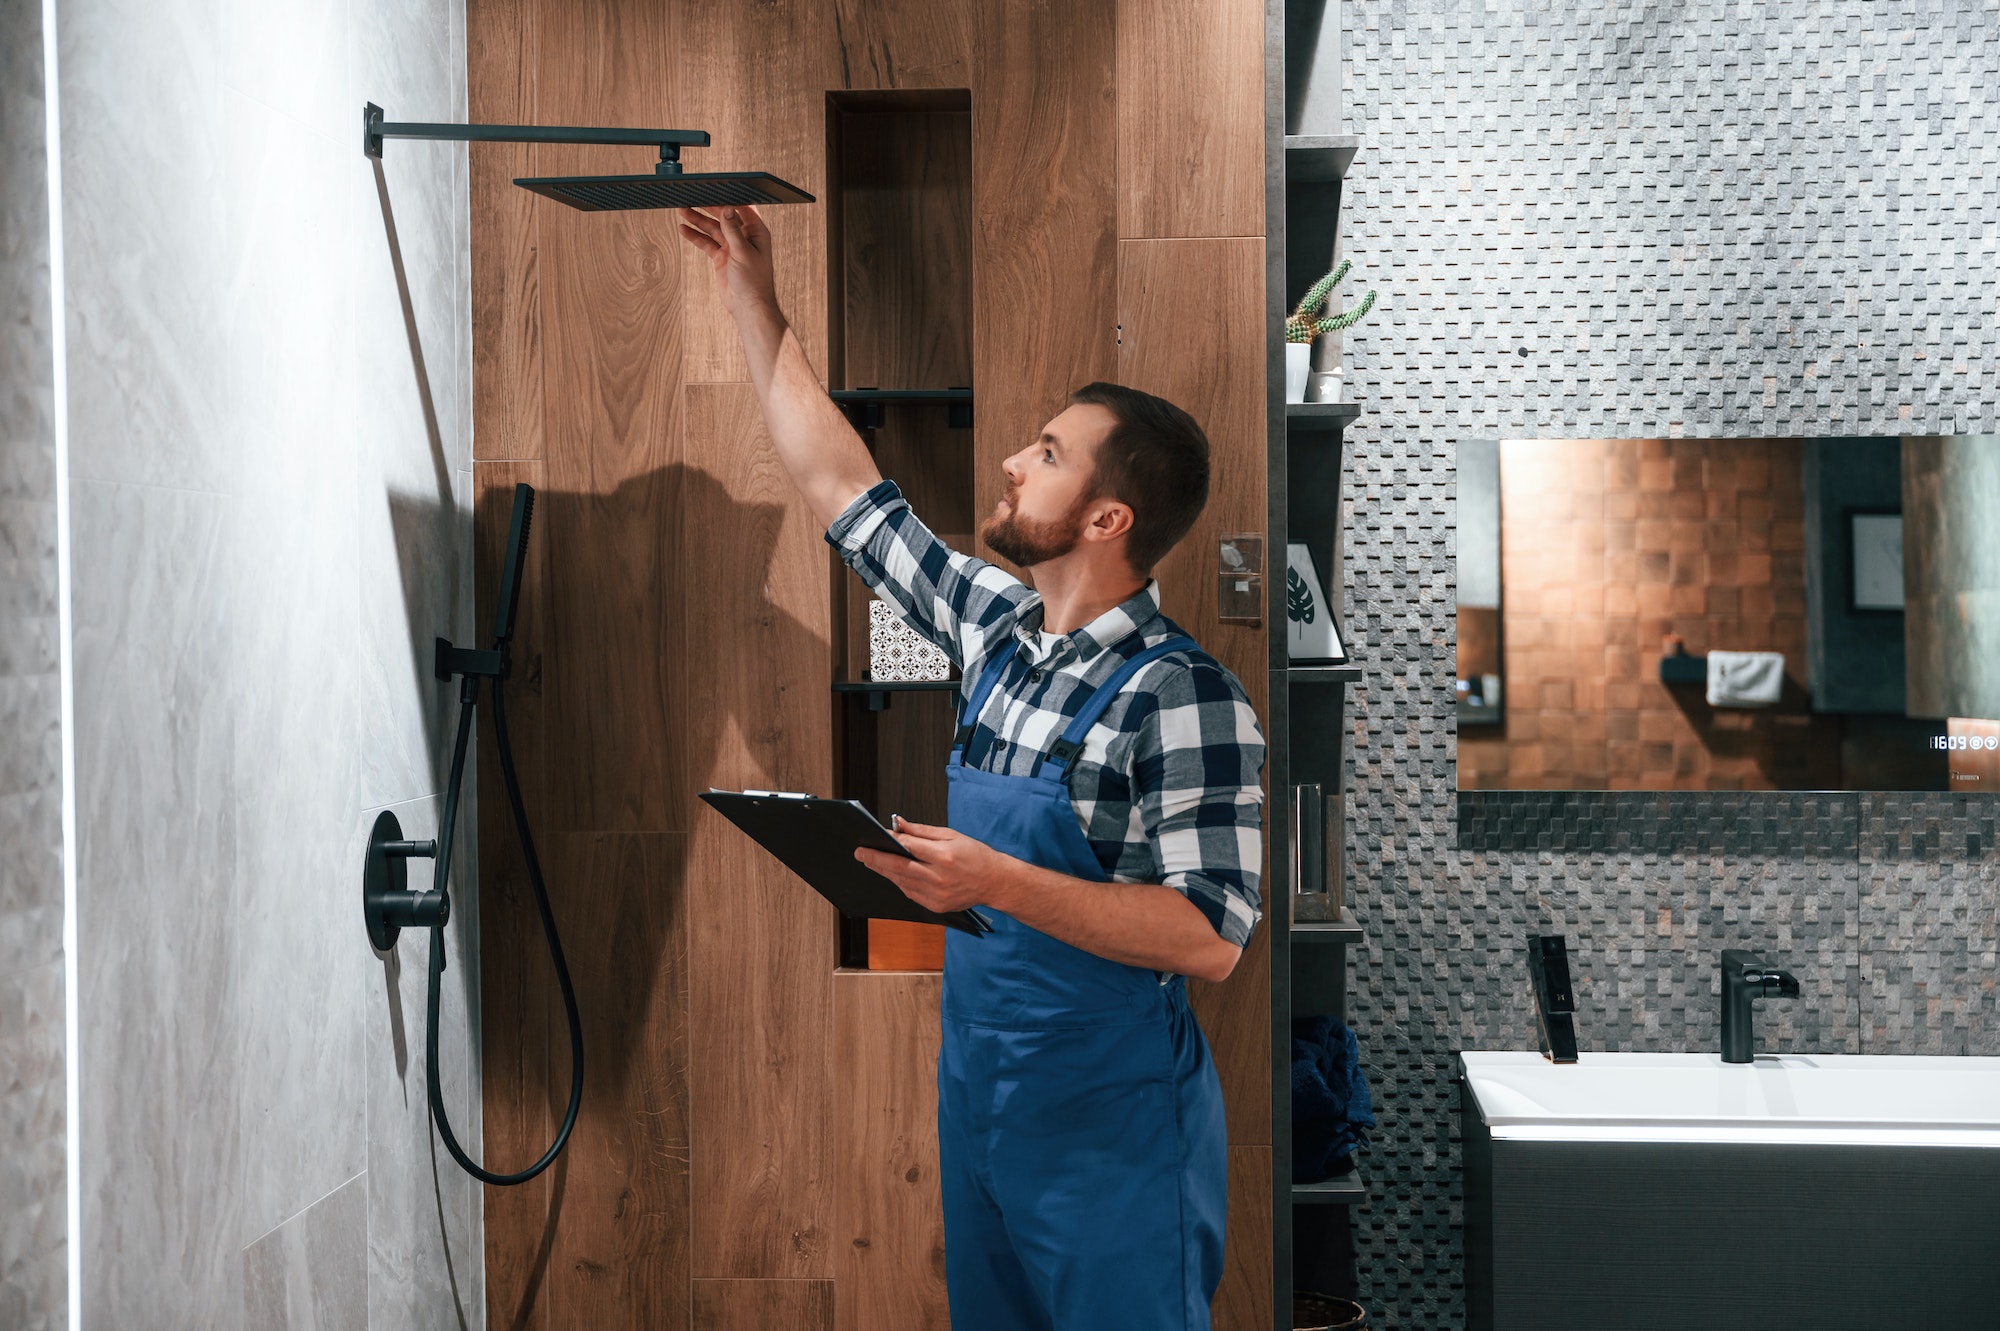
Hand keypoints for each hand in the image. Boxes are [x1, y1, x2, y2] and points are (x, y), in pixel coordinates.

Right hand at [676, 205, 779, 320]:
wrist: (748, 306)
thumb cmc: (754, 282)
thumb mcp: (743, 252)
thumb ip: (733, 230)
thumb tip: (727, 209)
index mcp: (757, 232)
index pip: (742, 208)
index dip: (728, 197)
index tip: (713, 188)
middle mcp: (745, 237)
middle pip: (724, 215)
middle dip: (708, 207)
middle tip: (691, 197)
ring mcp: (732, 246)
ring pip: (712, 228)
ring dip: (698, 220)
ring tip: (682, 210)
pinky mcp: (721, 257)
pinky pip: (706, 242)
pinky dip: (695, 236)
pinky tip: (684, 229)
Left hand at [855, 818, 1014, 914]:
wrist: (994, 882)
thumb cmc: (975, 855)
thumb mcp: (951, 835)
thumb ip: (922, 832)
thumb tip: (899, 825)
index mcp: (944, 856)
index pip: (908, 848)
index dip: (888, 842)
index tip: (873, 838)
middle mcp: (939, 877)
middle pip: (899, 868)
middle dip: (876, 859)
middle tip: (860, 853)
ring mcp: (936, 895)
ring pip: (902, 882)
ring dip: (885, 872)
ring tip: (872, 861)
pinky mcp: (936, 906)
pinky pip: (910, 893)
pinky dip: (900, 883)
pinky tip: (893, 874)